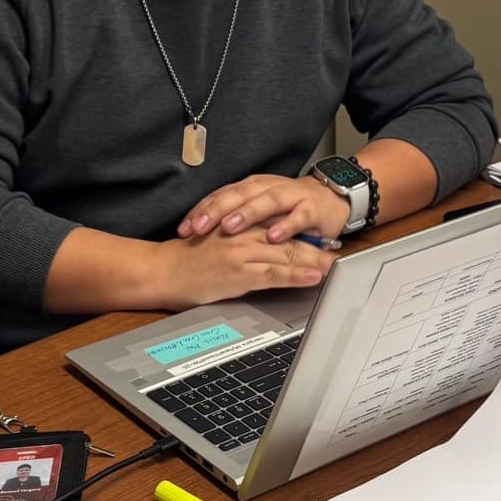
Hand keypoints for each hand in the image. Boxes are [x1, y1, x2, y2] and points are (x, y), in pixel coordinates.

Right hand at [155, 229, 337, 309]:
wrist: (160, 270)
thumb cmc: (185, 258)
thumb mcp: (216, 240)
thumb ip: (239, 237)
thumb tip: (264, 244)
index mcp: (239, 223)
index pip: (279, 224)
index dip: (304, 231)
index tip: (323, 237)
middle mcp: (244, 234)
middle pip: (290, 237)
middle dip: (317, 245)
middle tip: (340, 250)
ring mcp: (243, 253)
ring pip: (288, 253)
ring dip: (316, 259)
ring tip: (337, 264)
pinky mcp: (239, 273)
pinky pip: (275, 274)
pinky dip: (297, 275)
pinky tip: (315, 276)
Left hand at [177, 173, 349, 242]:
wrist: (330, 198)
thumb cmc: (288, 207)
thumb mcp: (257, 209)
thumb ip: (234, 215)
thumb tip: (200, 230)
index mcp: (251, 188)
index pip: (221, 196)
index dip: (202, 211)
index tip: (184, 229)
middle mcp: (268, 188)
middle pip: (238, 196)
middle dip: (217, 211)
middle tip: (200, 226)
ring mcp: (291, 196)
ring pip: (266, 202)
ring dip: (247, 214)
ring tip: (230, 227)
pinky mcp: (312, 208)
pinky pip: (297, 216)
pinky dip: (286, 226)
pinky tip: (274, 236)